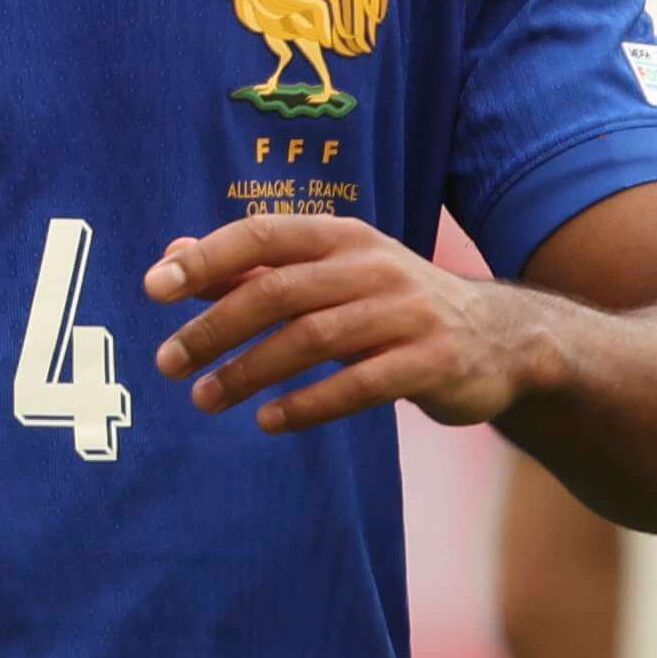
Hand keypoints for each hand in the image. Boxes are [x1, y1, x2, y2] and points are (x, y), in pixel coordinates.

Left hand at [146, 216, 558, 432]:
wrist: (501, 341)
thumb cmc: (393, 306)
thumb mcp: (330, 276)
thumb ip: (254, 269)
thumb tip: (172, 258)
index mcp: (344, 237)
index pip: (264, 235)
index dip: (209, 259)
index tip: (155, 288)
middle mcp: (374, 265)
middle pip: (280, 291)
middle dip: (216, 327)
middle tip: (169, 362)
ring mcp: (406, 313)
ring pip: (313, 339)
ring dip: (251, 371)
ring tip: (206, 399)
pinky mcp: (430, 361)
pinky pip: (359, 385)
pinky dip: (308, 404)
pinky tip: (269, 422)